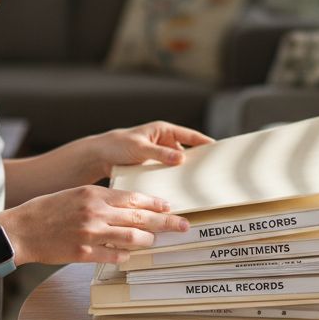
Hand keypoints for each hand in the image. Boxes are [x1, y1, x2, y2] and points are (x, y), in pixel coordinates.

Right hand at [0, 185, 189, 264]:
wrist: (19, 230)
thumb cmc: (45, 210)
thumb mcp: (75, 194)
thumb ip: (101, 199)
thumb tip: (127, 207)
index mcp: (94, 194)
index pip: (133, 198)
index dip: (155, 203)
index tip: (170, 207)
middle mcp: (95, 212)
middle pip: (139, 218)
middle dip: (166, 222)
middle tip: (183, 225)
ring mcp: (90, 234)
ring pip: (131, 237)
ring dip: (147, 240)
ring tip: (155, 241)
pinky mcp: (82, 253)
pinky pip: (113, 256)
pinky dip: (124, 255)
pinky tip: (129, 254)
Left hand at [86, 121, 214, 178]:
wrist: (99, 156)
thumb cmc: (117, 145)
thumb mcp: (140, 148)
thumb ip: (160, 153)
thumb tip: (181, 158)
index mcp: (164, 130)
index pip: (191, 135)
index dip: (205, 142)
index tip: (219, 149)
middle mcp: (164, 142)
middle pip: (188, 151)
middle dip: (199, 160)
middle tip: (212, 170)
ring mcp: (160, 155)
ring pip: (179, 164)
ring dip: (185, 172)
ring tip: (198, 183)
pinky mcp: (154, 167)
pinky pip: (169, 173)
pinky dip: (174, 179)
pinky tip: (179, 189)